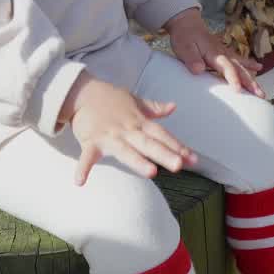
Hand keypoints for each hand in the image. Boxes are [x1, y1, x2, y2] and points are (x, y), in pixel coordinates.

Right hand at [60, 71, 196, 185]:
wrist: (82, 92)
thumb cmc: (110, 98)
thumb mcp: (134, 101)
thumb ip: (154, 108)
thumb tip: (173, 107)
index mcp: (139, 121)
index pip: (162, 135)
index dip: (177, 147)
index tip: (193, 159)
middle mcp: (127, 129)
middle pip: (148, 143)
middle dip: (164, 154)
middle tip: (179, 165)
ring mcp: (109, 136)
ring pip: (125, 150)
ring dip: (137, 161)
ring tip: (151, 172)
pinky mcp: (91, 141)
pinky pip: (87, 156)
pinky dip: (83, 168)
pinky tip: (80, 181)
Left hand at [166, 8, 263, 97]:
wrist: (186, 22)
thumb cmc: (185, 36)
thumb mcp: (184, 48)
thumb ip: (192, 59)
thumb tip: (199, 70)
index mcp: (214, 54)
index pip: (226, 67)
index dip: (233, 78)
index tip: (238, 89)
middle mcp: (223, 53)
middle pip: (239, 69)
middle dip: (250, 83)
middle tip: (260, 95)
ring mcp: (225, 52)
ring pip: (242, 66)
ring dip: (252, 78)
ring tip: (261, 90)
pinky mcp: (224, 53)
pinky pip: (239, 60)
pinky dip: (249, 64)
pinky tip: (259, 68)